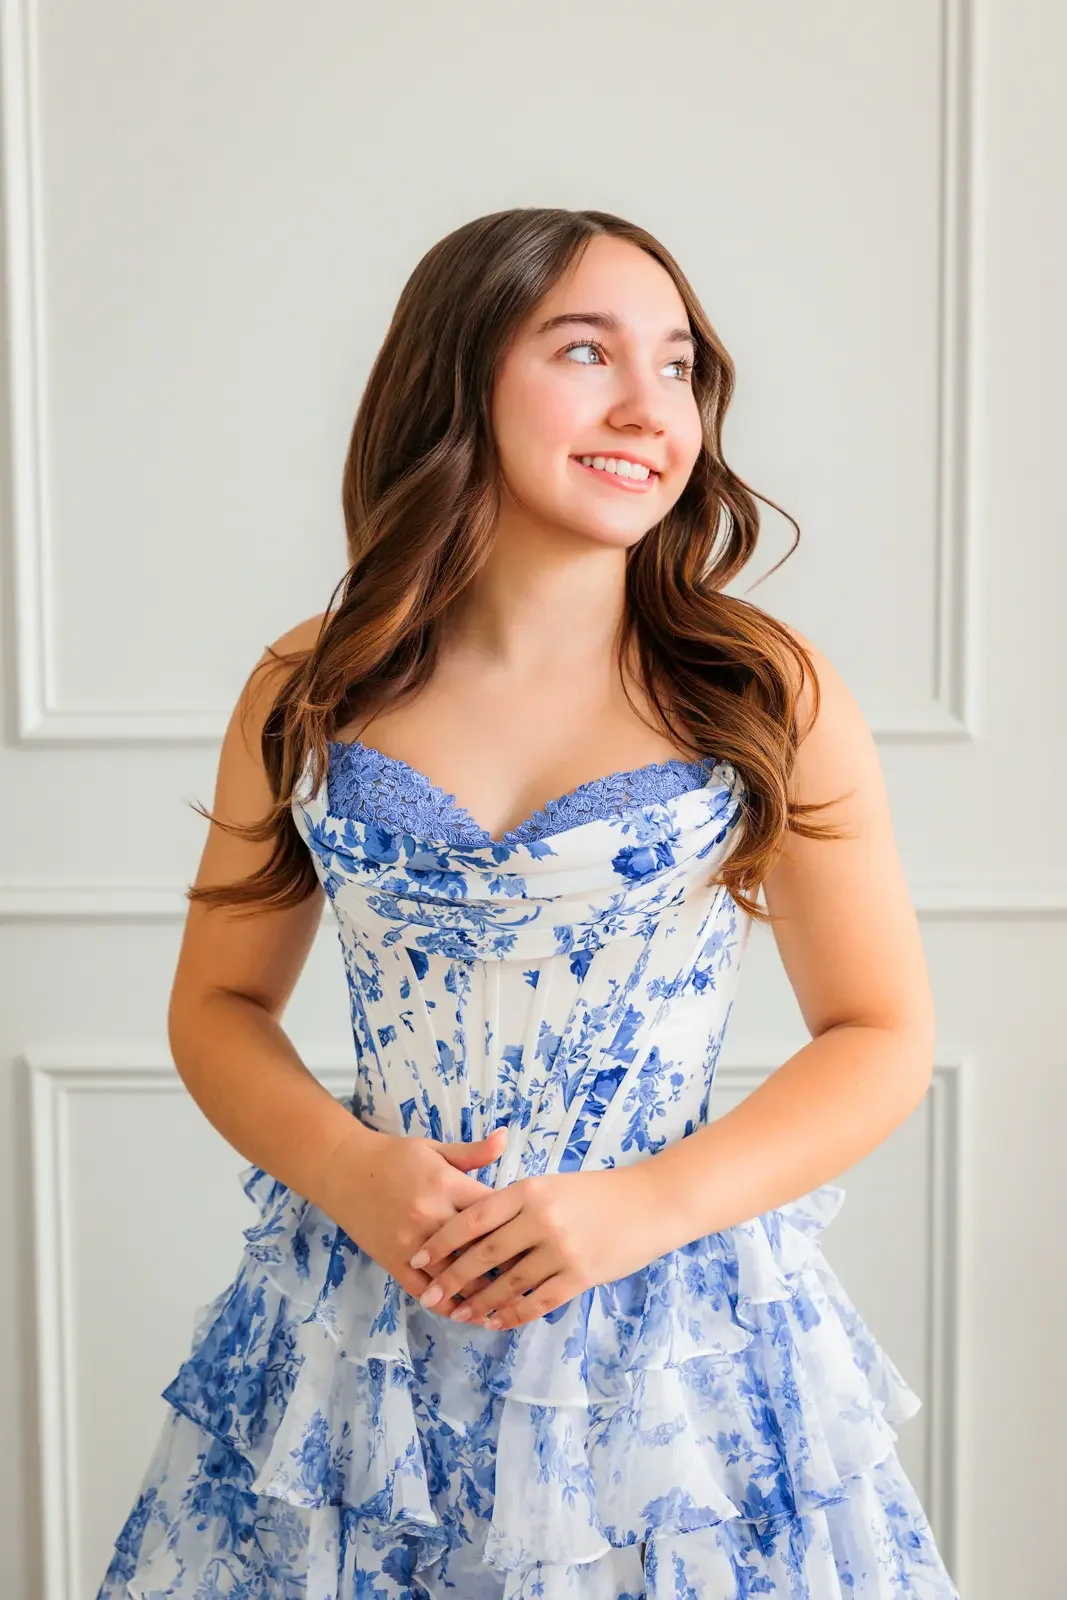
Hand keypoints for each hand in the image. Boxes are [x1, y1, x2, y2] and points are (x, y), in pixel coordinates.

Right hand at [316, 1122, 519, 1308]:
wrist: (344, 1169)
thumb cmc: (394, 1156)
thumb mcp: (435, 1148)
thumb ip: (472, 1152)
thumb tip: (506, 1137)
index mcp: (446, 1185)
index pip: (492, 1212)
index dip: (517, 1228)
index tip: (537, 1241)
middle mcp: (431, 1217)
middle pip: (478, 1248)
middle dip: (507, 1266)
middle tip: (533, 1279)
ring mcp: (411, 1244)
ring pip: (454, 1277)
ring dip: (482, 1294)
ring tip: (510, 1306)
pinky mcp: (393, 1262)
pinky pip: (424, 1291)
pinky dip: (447, 1306)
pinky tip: (467, 1315)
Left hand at [406, 1165, 679, 1329]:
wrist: (650, 1203)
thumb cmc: (598, 1192)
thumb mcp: (552, 1183)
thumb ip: (517, 1202)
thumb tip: (475, 1223)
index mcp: (529, 1190)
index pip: (473, 1218)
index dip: (442, 1241)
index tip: (418, 1258)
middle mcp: (541, 1218)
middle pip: (484, 1254)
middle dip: (451, 1277)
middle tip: (429, 1295)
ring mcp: (561, 1249)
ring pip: (508, 1282)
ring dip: (479, 1302)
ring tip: (459, 1314)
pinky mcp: (580, 1275)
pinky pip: (538, 1301)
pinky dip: (513, 1314)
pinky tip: (496, 1322)